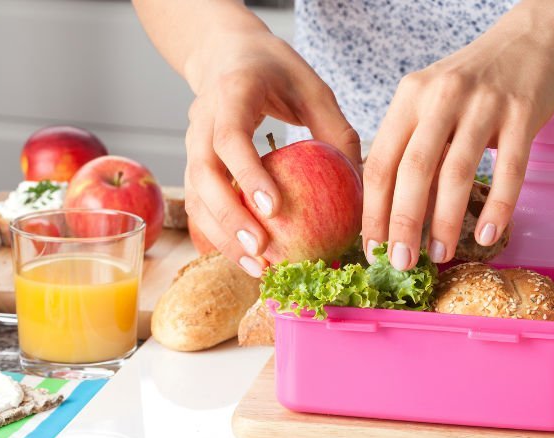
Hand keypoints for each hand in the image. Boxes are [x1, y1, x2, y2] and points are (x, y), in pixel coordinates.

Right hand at [182, 30, 359, 276]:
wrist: (226, 54)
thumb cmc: (277, 71)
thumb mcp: (314, 89)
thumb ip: (336, 130)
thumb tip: (361, 184)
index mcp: (232, 92)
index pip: (230, 137)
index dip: (248, 174)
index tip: (272, 209)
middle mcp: (202, 119)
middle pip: (204, 174)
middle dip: (230, 218)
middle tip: (262, 252)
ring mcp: (192, 143)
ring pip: (195, 196)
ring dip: (222, 236)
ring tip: (257, 268)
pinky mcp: (194, 164)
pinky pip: (199, 204)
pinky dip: (218, 234)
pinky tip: (245, 259)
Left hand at [361, 5, 553, 269]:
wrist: (530, 41)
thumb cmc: (473, 83)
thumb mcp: (431, 100)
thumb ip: (412, 145)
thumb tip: (389, 213)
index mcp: (409, 97)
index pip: (380, 161)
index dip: (373, 210)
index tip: (372, 248)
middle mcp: (441, 97)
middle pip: (413, 170)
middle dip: (403, 223)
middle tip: (401, 263)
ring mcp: (483, 104)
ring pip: (457, 172)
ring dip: (445, 222)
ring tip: (439, 256)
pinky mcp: (522, 114)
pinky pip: (509, 170)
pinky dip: (497, 208)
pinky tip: (486, 236)